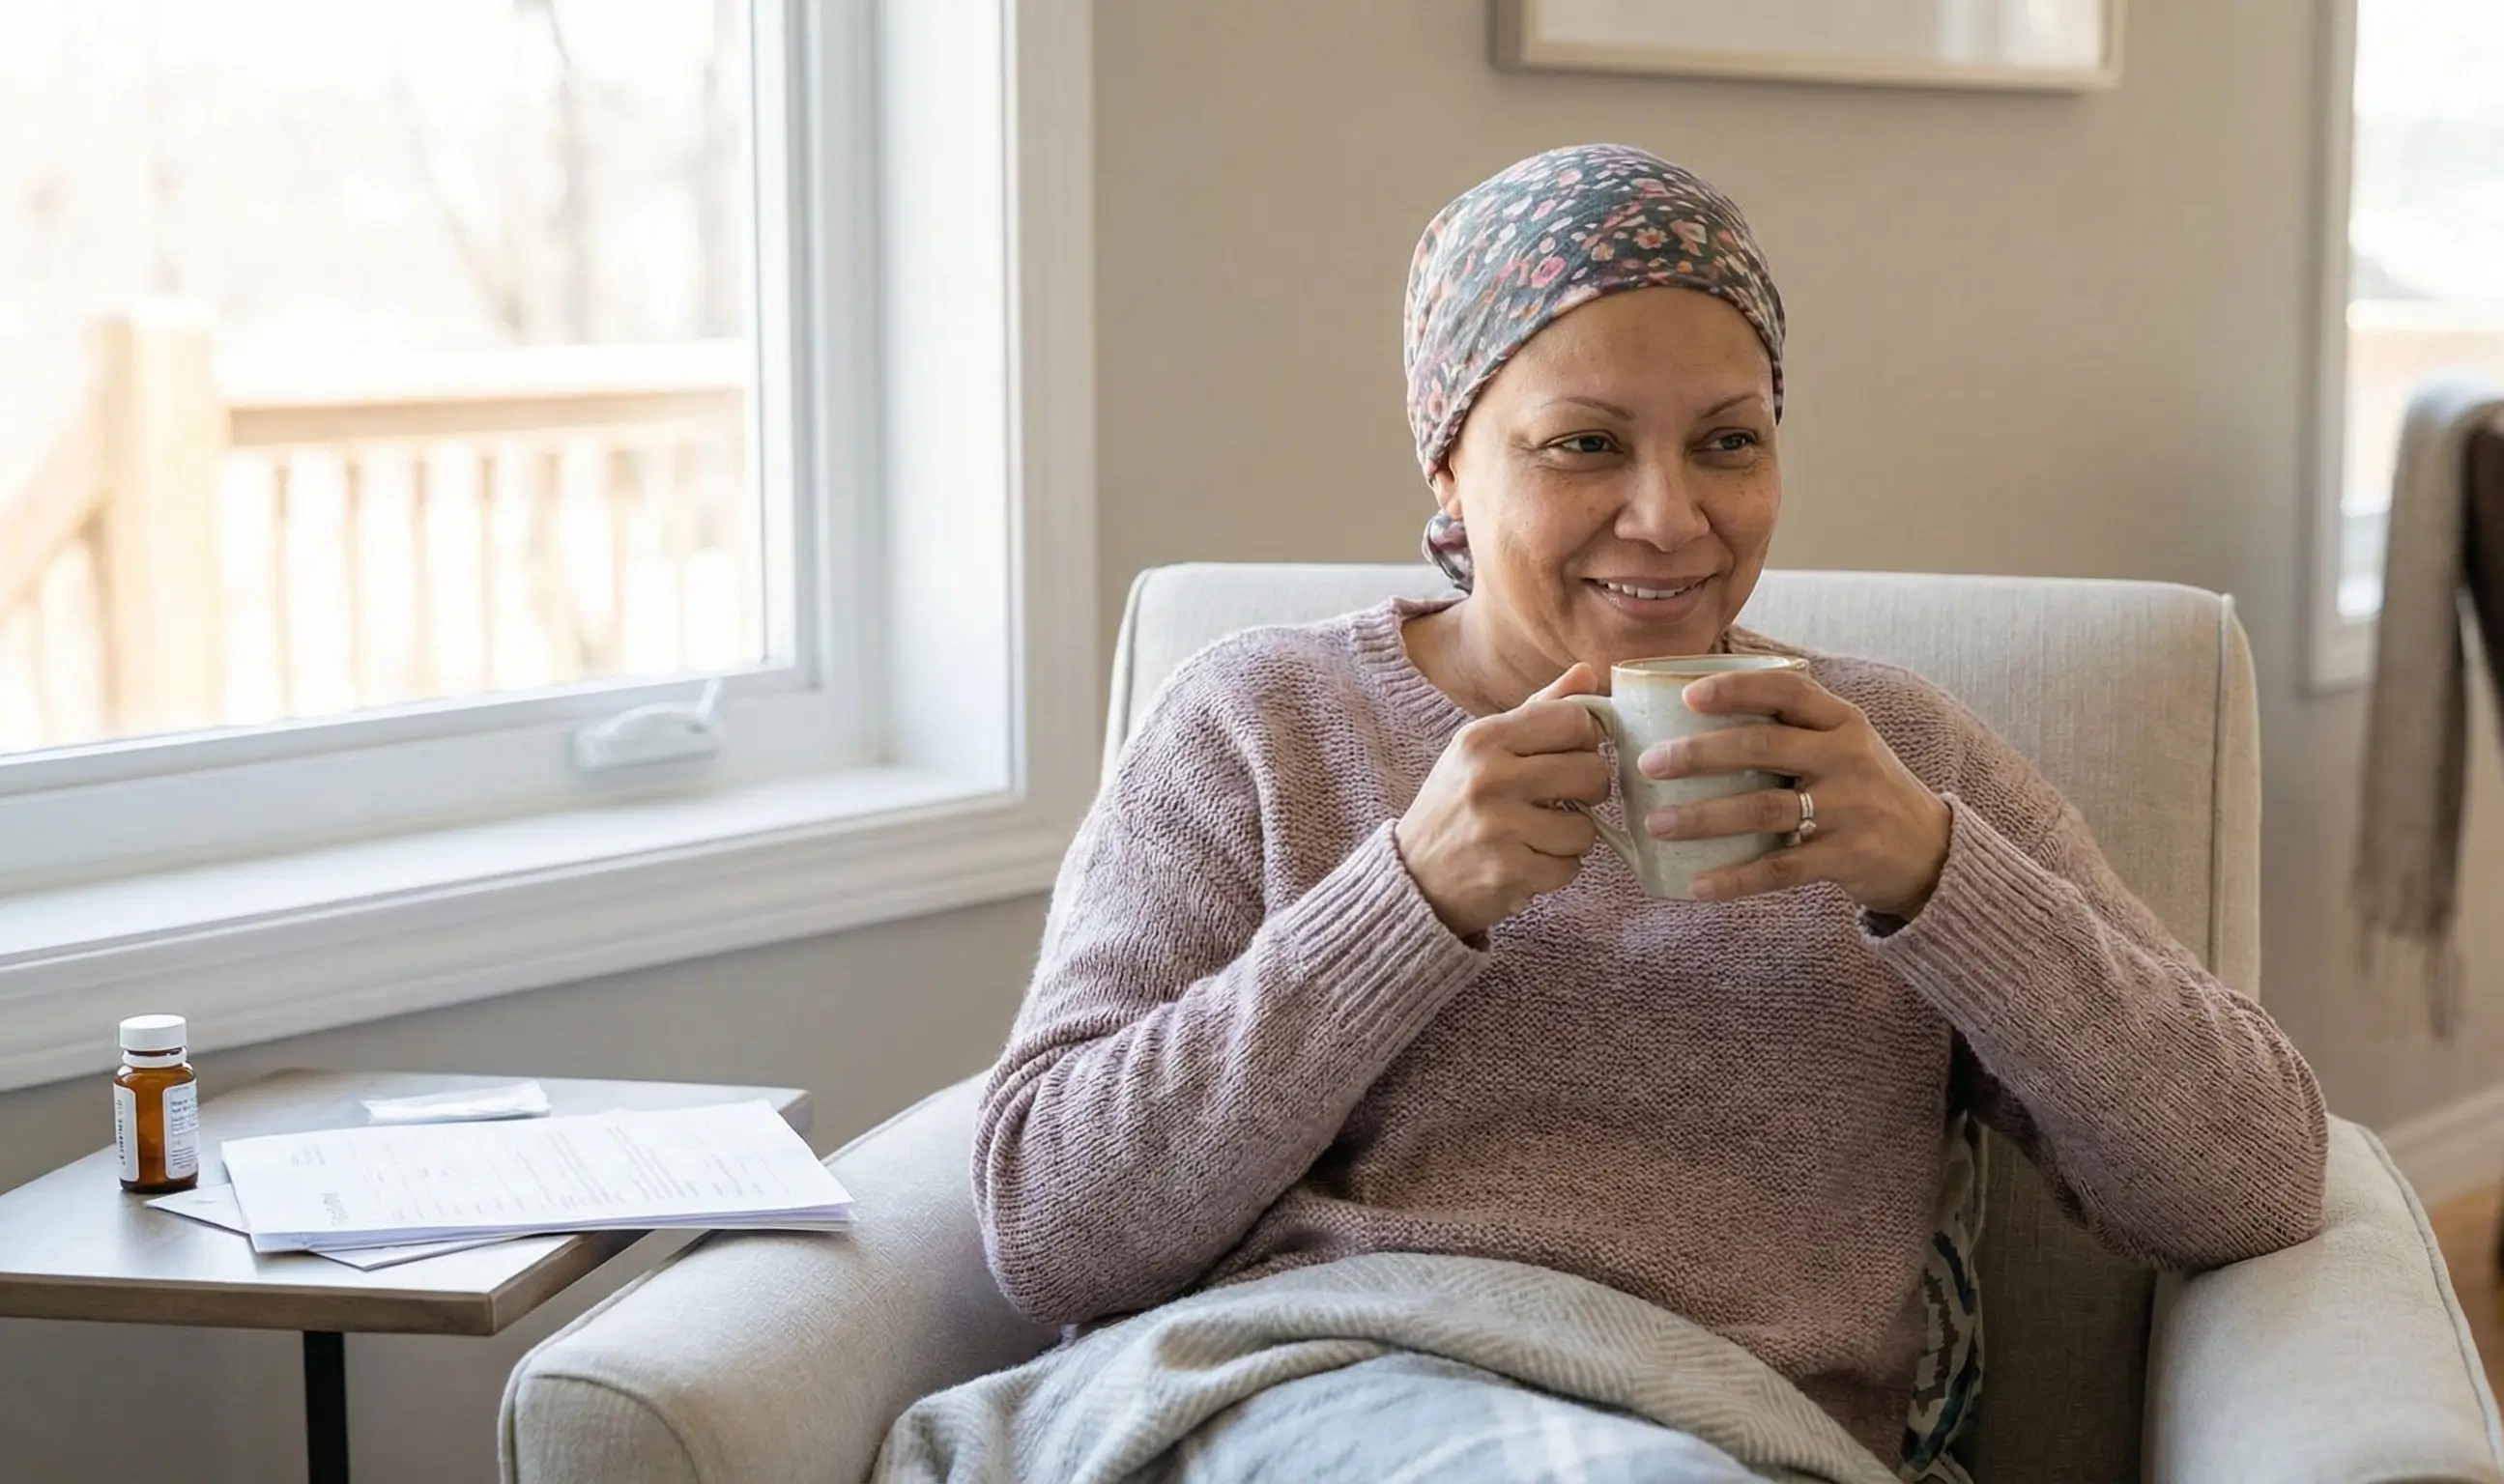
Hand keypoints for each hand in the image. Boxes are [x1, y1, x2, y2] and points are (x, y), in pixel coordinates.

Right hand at [1394, 665, 1612, 937]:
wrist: (1411, 874)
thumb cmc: (1455, 803)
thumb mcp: (1482, 748)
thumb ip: (1538, 709)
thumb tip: (1589, 672)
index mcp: (1483, 737)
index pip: (1574, 720)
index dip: (1585, 741)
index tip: (1569, 757)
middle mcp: (1489, 777)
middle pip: (1591, 772)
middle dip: (1587, 791)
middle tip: (1562, 800)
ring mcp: (1498, 827)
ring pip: (1586, 829)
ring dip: (1570, 838)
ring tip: (1538, 834)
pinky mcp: (1508, 872)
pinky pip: (1570, 868)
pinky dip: (1555, 869)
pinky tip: (1527, 861)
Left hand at [1640, 667, 1951, 916]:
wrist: (1930, 849)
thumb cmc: (1862, 788)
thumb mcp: (1842, 745)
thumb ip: (1788, 729)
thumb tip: (1690, 711)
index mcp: (1842, 721)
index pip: (1787, 691)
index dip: (1736, 690)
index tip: (1687, 695)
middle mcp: (1848, 758)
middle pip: (1764, 748)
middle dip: (1700, 754)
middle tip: (1648, 764)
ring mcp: (1850, 809)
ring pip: (1764, 809)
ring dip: (1704, 817)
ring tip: (1656, 824)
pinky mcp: (1847, 858)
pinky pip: (1781, 869)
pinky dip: (1735, 879)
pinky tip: (1696, 885)